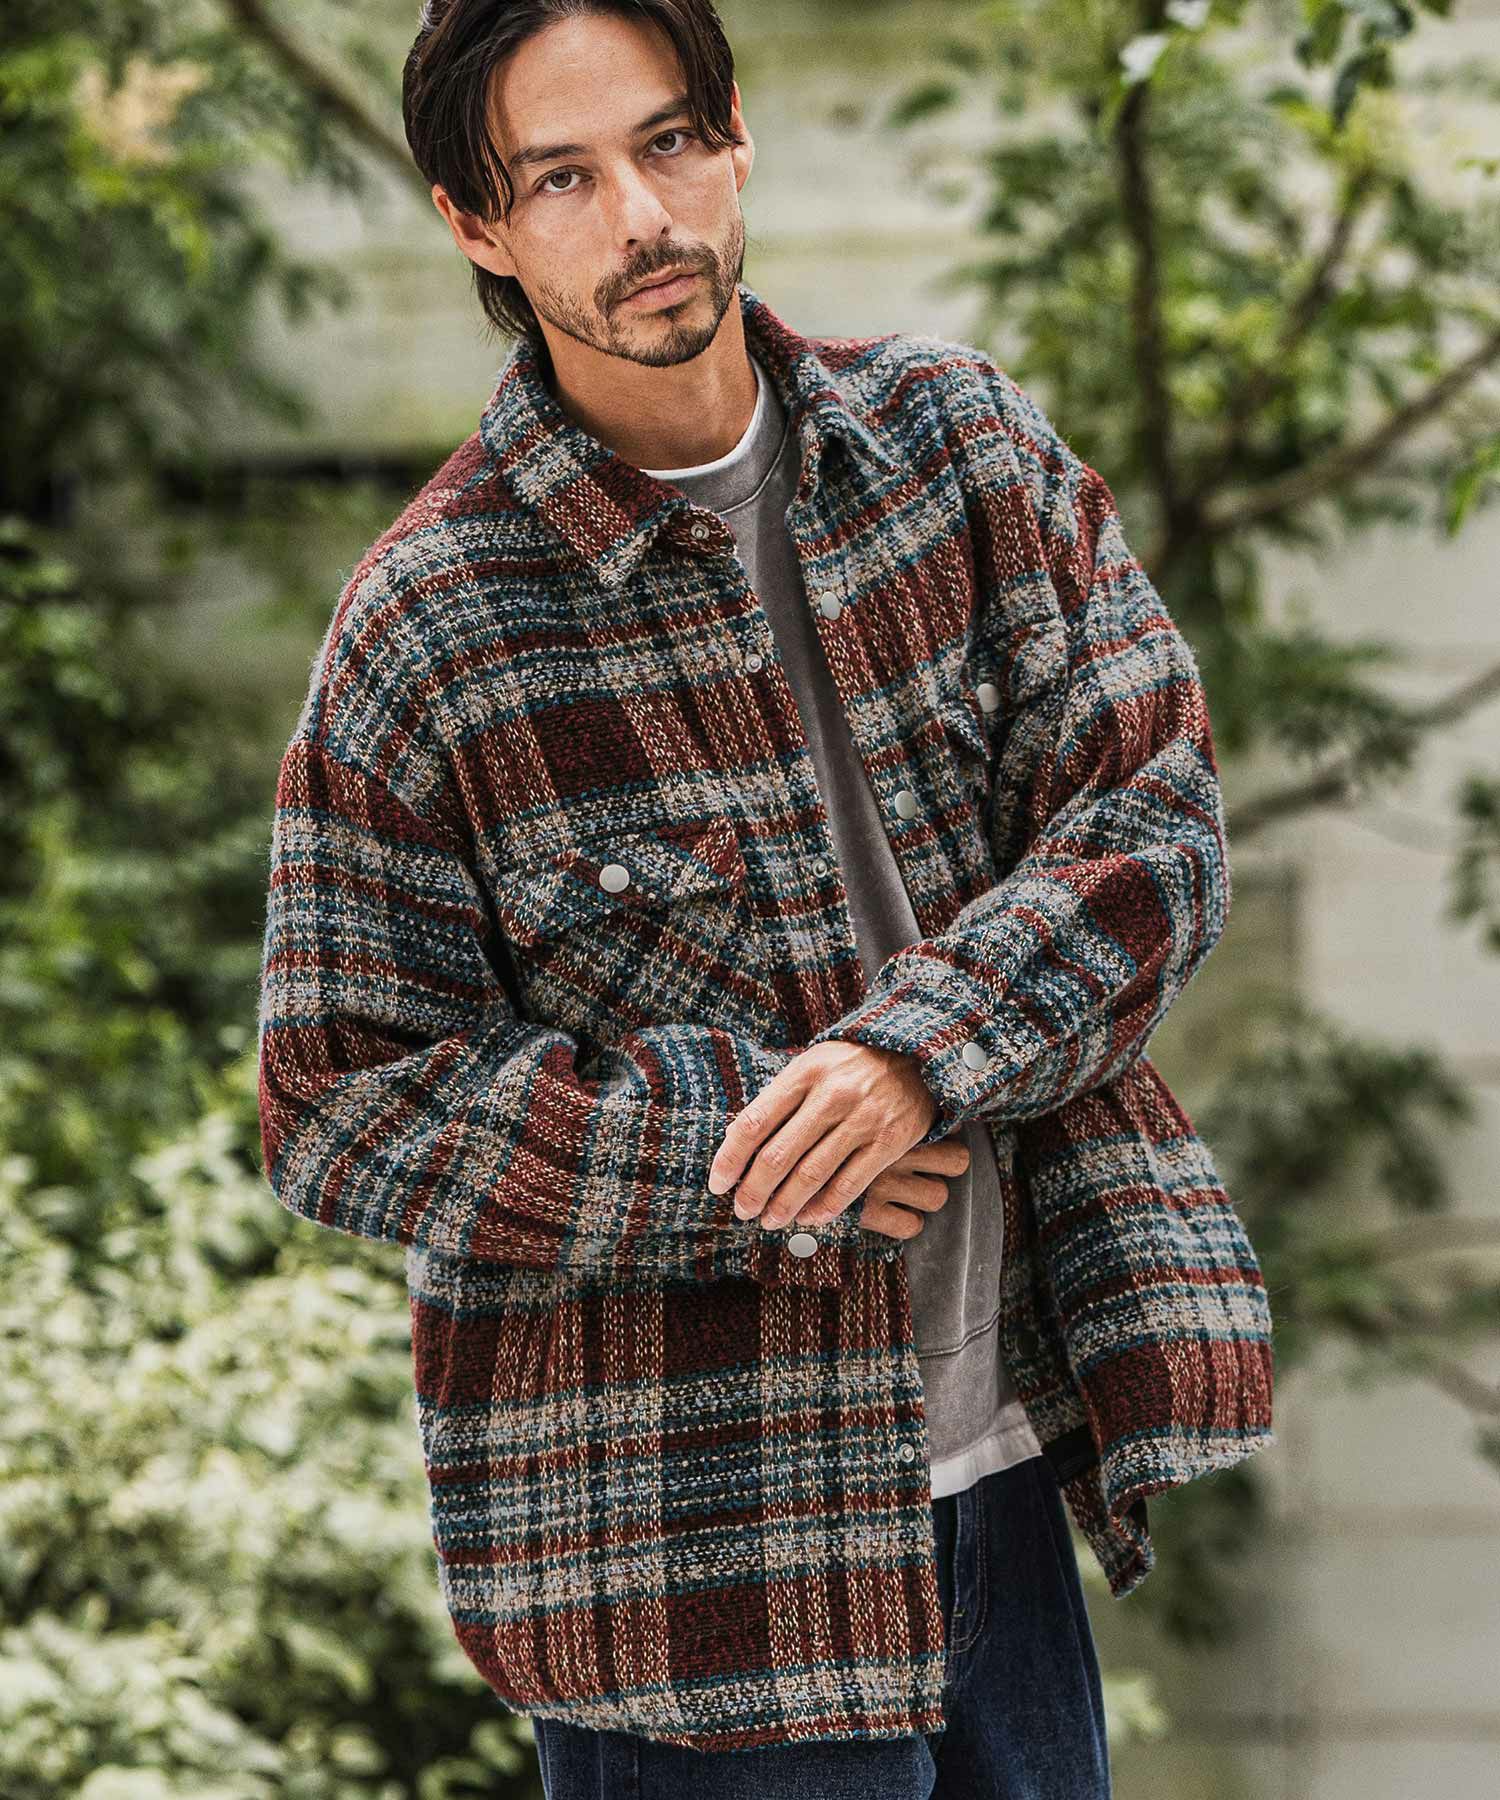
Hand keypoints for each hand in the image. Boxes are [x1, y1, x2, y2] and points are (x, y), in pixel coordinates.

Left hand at [706, 1041, 954, 1236]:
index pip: (754, 1122)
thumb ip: (778, 1098)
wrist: (918, 1056)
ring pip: (811, 1175)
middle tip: (743, 1210)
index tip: (718, 1184)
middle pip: (778, 1155)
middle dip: (754, 1191)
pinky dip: (823, 1208)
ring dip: (784, 1206)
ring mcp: (862, 1120)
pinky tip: (808, 1218)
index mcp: (804, 1073)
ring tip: (771, 1220)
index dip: (730, 1159)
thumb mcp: (812, 1065)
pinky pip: (848, 1185)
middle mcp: (831, 1095)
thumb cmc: (852, 1065)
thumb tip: (736, 1140)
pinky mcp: (888, 1142)